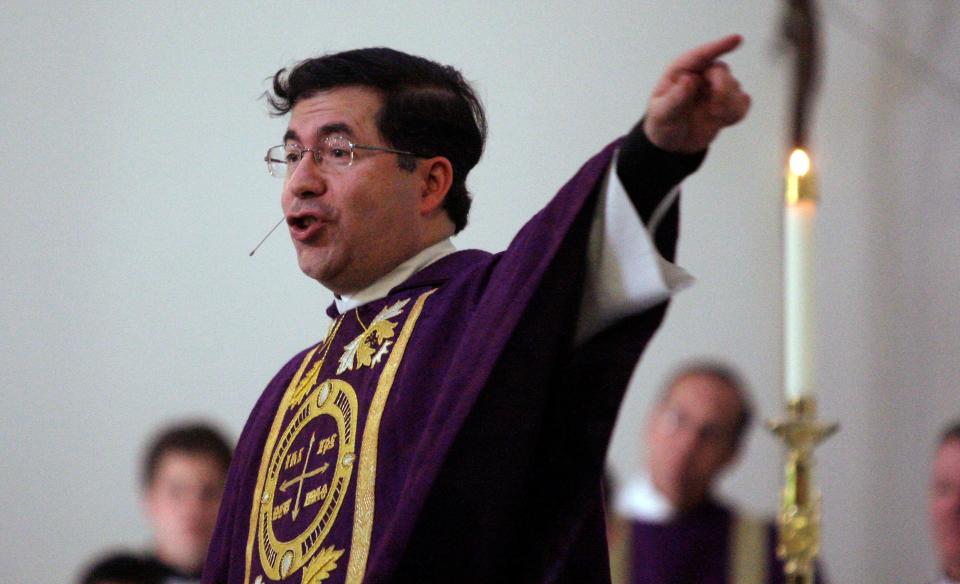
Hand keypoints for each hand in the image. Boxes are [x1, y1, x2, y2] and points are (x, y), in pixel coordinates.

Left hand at [643, 34, 750, 152]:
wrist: (673, 144)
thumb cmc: (663, 124)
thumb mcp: (661, 114)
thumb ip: (674, 99)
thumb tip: (689, 79)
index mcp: (681, 71)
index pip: (701, 55)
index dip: (719, 46)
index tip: (737, 39)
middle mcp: (700, 75)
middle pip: (721, 71)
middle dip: (722, 90)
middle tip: (715, 110)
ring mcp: (715, 88)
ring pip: (735, 87)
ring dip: (728, 105)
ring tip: (714, 117)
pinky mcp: (728, 102)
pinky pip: (743, 102)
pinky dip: (737, 113)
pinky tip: (723, 121)